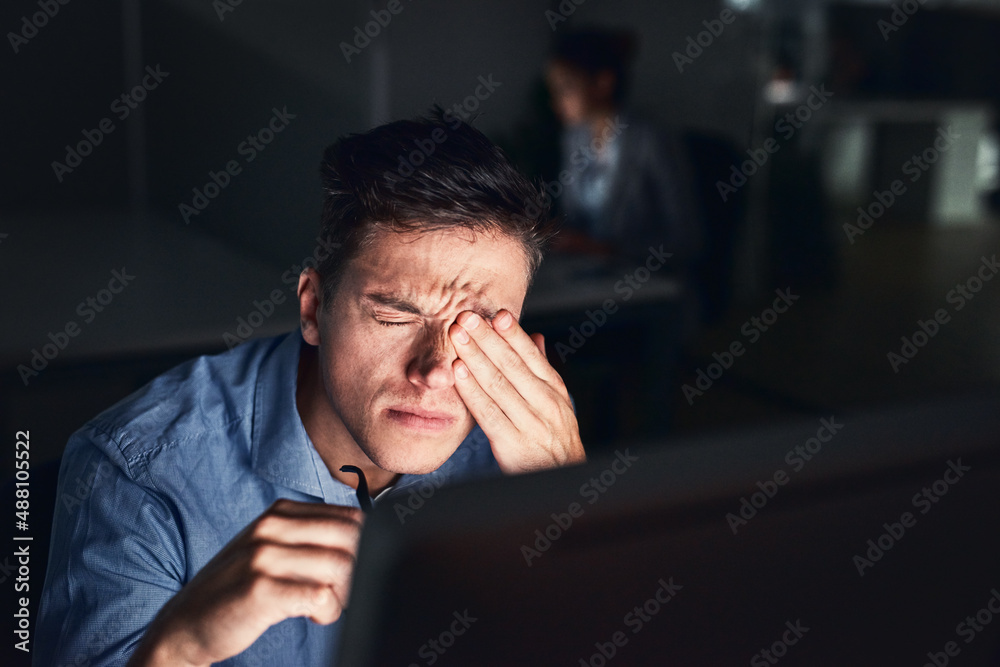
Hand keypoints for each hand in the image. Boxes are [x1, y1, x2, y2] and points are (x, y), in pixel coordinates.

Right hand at [127, 499, 361, 666]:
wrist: (183, 624)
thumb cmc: (236, 590)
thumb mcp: (270, 551)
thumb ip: (309, 541)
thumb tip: (364, 543)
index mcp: (280, 513)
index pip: (349, 516)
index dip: (366, 546)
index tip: (360, 569)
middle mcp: (272, 527)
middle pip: (351, 538)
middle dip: (361, 569)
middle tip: (348, 593)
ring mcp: (264, 556)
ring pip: (340, 566)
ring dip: (346, 594)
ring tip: (329, 606)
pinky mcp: (260, 589)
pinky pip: (321, 596)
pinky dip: (329, 611)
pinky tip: (315, 616)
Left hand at [449, 310, 585, 473]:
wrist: (561, 481)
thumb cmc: (553, 439)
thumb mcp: (555, 403)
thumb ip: (541, 370)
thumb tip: (535, 337)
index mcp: (555, 390)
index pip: (532, 356)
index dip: (513, 334)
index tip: (496, 314)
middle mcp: (545, 404)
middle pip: (512, 365)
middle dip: (487, 338)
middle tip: (466, 316)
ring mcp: (530, 424)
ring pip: (498, 384)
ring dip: (475, 357)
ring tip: (457, 337)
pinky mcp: (512, 443)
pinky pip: (488, 412)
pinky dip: (472, 390)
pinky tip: (458, 372)